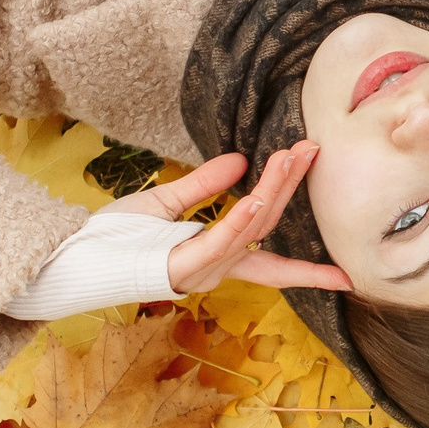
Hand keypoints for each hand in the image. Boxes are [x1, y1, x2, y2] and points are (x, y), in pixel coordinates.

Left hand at [112, 146, 354, 294]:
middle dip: (290, 189)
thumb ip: (203, 184)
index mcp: (215, 253)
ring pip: (250, 226)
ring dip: (273, 189)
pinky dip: (241, 217)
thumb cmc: (118, 239)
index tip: (346, 276)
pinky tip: (257, 193)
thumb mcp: (164, 202)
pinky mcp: (185, 265)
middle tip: (312, 151)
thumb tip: (239, 160)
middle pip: (265, 225)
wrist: (82, 259)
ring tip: (292, 157)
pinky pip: (221, 239)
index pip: (269, 258)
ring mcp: (203, 267)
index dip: (308, 269)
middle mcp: (216, 265)